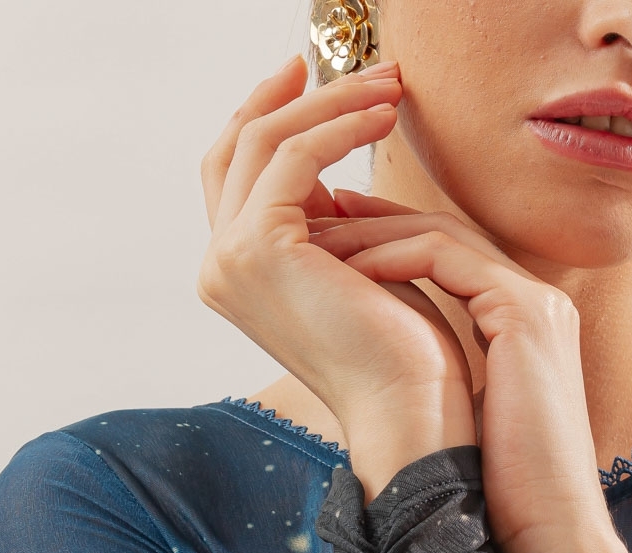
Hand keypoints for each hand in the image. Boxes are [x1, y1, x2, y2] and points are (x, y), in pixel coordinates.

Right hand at [199, 58, 474, 498]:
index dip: (273, 118)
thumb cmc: (403, 354)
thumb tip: (333, 186)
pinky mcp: (259, 247)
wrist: (411, 407)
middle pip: (239, 147)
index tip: (316, 78)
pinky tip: (383, 117)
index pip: (238, 174)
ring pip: (267, 142)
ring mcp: (230, 258)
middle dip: (298, 97)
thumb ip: (329, 230)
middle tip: (362, 67)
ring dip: (330, 103)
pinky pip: (294, 158)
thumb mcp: (356, 272)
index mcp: (237, 277)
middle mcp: (220, 267)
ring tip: (391, 86)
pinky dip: (338, 127)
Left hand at [311, 197, 631, 552]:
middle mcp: (537, 303)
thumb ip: (444, 379)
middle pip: (446, 230)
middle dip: (374, 217)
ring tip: (316, 238)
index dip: (388, 240)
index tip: (332, 238)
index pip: (452, 256)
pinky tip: (345, 270)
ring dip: (373, 231)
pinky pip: (444, 256)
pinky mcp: (525, 315)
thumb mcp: (467, 419)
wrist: (551, 530)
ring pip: (442, 232)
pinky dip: (391, 255)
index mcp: (526, 326)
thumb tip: (383, 374)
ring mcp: (537, 304)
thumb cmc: (506, 494)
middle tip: (312, 213)